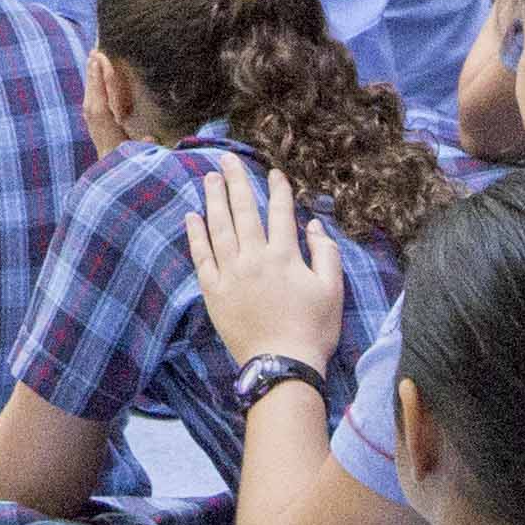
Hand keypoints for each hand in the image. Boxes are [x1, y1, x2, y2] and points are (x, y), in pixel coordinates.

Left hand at [181, 160, 348, 368]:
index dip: (278, 190)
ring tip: (209, 178)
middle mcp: (254, 257)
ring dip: (214, 200)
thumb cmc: (312, 329)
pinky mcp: (213, 290)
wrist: (281, 364)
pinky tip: (191, 216)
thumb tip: (313, 225)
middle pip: (243, 211)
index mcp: (284, 256)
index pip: (280, 213)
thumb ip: (325, 253)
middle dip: (236, 182)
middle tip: (227, 159)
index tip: (274, 172)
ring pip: (219, 227)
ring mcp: (230, 273)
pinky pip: (201, 256)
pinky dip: (195, 234)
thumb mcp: (332, 290)